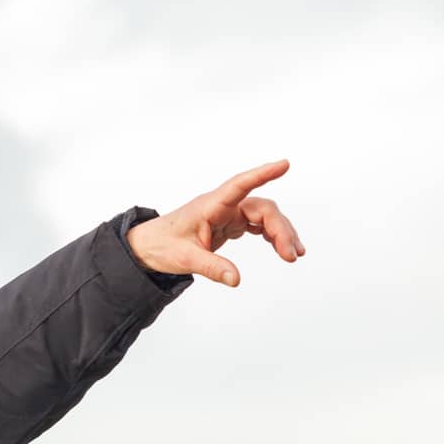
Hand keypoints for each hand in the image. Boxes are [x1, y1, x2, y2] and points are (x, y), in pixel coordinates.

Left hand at [126, 159, 305, 286]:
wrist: (149, 247)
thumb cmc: (162, 245)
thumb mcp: (184, 259)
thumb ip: (211, 267)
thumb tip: (236, 279)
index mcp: (211, 205)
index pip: (240, 185)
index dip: (262, 174)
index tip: (284, 164)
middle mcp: (223, 206)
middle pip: (262, 209)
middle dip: (280, 229)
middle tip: (292, 255)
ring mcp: (228, 214)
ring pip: (263, 217)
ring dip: (280, 233)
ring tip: (294, 255)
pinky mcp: (229, 224)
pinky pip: (257, 224)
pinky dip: (270, 235)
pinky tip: (280, 248)